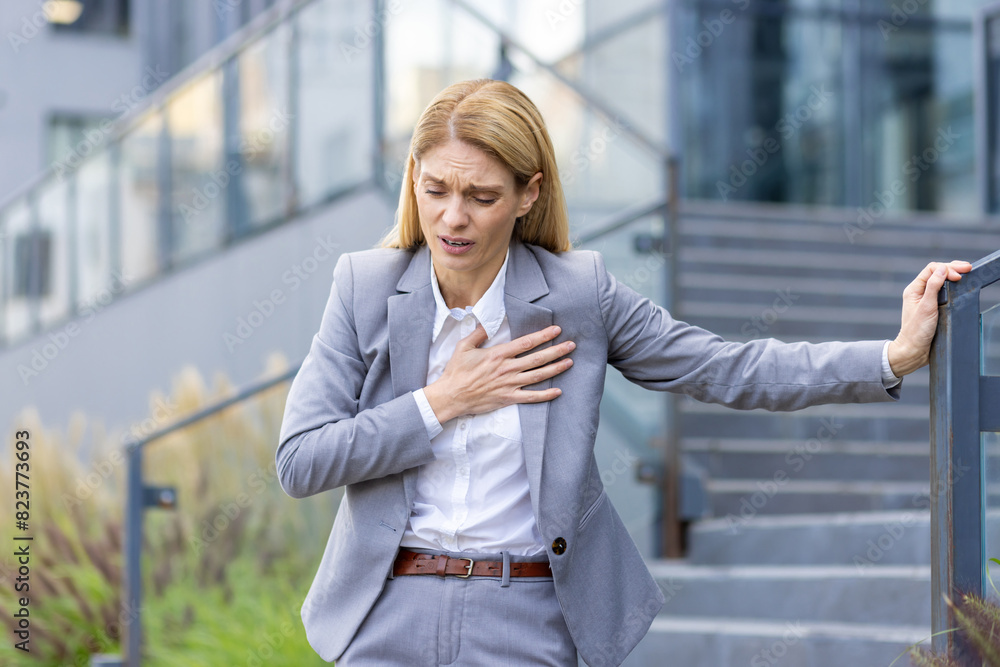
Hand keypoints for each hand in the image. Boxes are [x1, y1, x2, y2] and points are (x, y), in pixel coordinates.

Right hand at [423, 324, 574, 423]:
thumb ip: (478, 333)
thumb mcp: (464, 346)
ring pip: (538, 376)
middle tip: (571, 345)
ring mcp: (509, 385)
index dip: (544, 336)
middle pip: (537, 358)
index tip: (556, 330)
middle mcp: (507, 369)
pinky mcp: (508, 398)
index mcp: (498, 354)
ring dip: (555, 369)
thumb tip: (488, 321)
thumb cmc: (456, 371)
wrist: (451, 396)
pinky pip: (531, 397)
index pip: (526, 342)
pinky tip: (558, 391)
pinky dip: (545, 395)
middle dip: (556, 351)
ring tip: (569, 362)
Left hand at [888, 260, 971, 376]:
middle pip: (937, 273)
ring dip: (953, 276)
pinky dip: (953, 287)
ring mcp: (926, 299)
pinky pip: (944, 292)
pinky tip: (960, 286)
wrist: (914, 350)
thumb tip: (942, 269)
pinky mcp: (933, 307)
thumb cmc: (917, 331)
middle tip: (968, 268)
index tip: (959, 276)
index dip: (947, 269)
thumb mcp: (926, 307)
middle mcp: (919, 292)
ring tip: (966, 274)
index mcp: (914, 289)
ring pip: (941, 281)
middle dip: (952, 268)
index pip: (931, 270)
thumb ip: (933, 287)